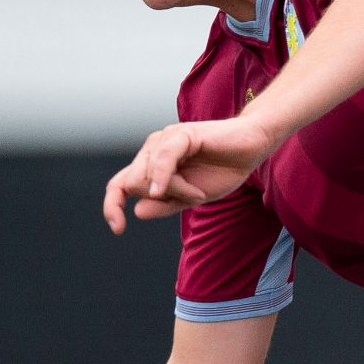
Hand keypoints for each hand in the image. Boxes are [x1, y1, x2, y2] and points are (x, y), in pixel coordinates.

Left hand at [103, 117, 278, 228]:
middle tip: (193, 197)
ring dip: (175, 191)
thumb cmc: (222, 170)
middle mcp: (152, 150)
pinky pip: (162, 159)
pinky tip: (161, 191)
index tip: (118, 229)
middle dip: (161, 199)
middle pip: (133, 184)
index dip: (112, 206)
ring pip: (147, 175)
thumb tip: (137, 211)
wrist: (251, 149)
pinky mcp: (180, 134)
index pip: (119, 185)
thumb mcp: (191, 198)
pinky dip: (162, 179)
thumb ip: (165, 204)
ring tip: (200, 191)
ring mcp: (164, 140)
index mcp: (152, 165)